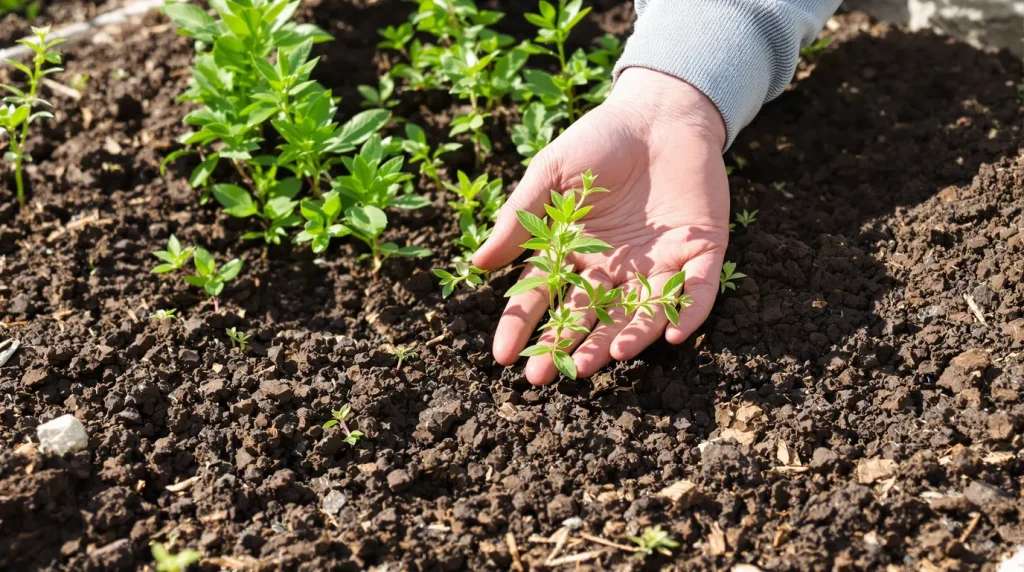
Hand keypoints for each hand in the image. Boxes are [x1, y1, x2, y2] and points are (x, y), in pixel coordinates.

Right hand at [472, 68, 730, 385]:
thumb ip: (520, 218)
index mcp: (574, 253)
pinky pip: (696, 291)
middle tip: (546, 375)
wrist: (658, 111)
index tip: (502, 356)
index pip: (543, 298)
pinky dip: (688, 312)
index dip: (522, 327)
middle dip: (568, 346)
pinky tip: (675, 335)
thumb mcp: (550, 174)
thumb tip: (478, 264)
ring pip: (639, 313)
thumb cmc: (598, 140)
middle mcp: (613, 270)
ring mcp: (657, 265)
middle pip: (588, 316)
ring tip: (604, 360)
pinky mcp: (699, 253)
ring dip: (623, 338)